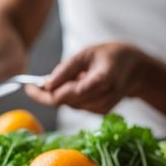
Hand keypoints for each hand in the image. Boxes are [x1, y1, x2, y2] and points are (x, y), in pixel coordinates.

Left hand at [25, 42, 144, 112]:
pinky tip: (82, 84)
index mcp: (103, 79)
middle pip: (65, 102)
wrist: (136, 69)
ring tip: (75, 76)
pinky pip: (77, 106)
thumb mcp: (87, 53)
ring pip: (69, 105)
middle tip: (38, 82)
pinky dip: (72, 96)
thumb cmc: (110, 56)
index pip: (67, 94)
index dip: (45, 93)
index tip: (29, 86)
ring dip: (62, 93)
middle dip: (49, 93)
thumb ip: (66, 69)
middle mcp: (104, 97)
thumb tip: (46, 85)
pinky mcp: (101, 112)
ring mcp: (103, 107)